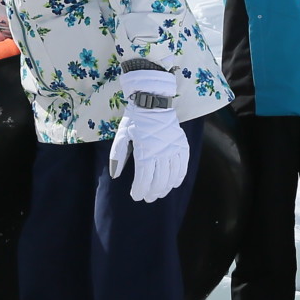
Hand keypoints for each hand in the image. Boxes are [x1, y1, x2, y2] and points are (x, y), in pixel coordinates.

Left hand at [108, 67, 186, 201]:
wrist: (153, 100)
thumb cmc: (134, 118)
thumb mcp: (121, 135)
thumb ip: (117, 156)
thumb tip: (115, 176)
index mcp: (145, 150)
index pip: (144, 178)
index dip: (140, 190)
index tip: (136, 196)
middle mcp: (161, 151)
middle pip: (159, 180)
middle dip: (152, 192)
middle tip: (148, 198)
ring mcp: (174, 148)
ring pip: (172, 175)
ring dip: (166, 188)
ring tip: (159, 194)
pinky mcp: (182, 144)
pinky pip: (183, 165)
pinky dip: (179, 177)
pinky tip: (174, 184)